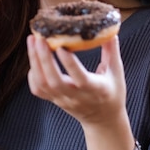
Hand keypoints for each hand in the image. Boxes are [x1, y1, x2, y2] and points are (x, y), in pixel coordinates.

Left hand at [27, 35, 134, 149]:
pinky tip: (34, 59)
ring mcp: (63, 99)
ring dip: (35, 62)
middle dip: (44, 58)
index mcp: (95, 89)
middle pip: (54, 81)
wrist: (103, 120)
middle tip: (39, 38)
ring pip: (43, 84)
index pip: (80, 78)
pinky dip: (32, 74)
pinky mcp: (54, 100)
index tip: (61, 46)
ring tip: (32, 41)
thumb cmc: (112, 94)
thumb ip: (112, 51)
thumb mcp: (116, 72)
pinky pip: (38, 89)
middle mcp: (76, 96)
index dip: (69, 63)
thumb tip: (110, 30)